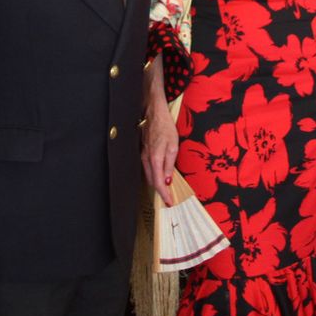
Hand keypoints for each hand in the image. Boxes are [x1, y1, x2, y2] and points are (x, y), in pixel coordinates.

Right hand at [140, 59, 178, 205]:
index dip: (164, 195)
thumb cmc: (165, 127)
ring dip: (157, 185)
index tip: (169, 203)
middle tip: (169, 200)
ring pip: (149, 176)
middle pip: (152, 182)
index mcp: (155, 159)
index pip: (159, 183)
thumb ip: (170, 164)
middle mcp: (146, 160)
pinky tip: (159, 177)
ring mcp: (142, 156)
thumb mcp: (173, 146)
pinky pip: (147, 169)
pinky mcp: (142, 153)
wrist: (153, 113)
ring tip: (166, 192)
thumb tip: (167, 180)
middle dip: (161, 192)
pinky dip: (153, 176)